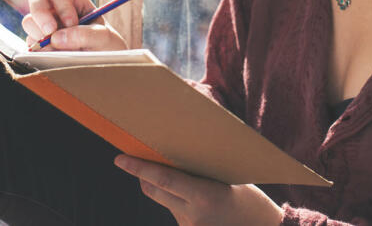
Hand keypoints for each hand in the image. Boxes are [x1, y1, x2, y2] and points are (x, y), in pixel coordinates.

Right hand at [21, 0, 127, 50]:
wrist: (103, 67)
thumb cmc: (106, 46)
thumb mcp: (104, 38)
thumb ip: (85, 35)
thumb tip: (56, 38)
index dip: (62, 5)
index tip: (71, 23)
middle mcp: (56, 8)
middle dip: (41, 14)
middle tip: (50, 32)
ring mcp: (44, 25)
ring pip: (29, 20)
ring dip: (40, 34)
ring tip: (59, 48)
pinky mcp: (37, 43)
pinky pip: (29, 42)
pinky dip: (39, 50)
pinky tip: (55, 56)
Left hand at [114, 155, 283, 225]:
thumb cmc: (251, 201)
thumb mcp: (228, 180)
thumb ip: (199, 173)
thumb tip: (173, 157)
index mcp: (204, 197)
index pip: (163, 180)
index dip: (139, 168)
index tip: (120, 158)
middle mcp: (192, 215)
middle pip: (152, 191)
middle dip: (142, 174)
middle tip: (134, 158)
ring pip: (163, 201)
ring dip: (161, 187)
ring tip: (180, 174)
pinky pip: (174, 211)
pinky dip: (177, 200)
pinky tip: (196, 197)